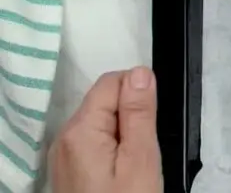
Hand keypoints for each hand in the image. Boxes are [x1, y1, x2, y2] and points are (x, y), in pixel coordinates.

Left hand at [50, 67, 162, 192]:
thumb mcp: (140, 159)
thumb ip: (139, 113)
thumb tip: (140, 72)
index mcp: (81, 129)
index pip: (113, 82)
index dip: (140, 94)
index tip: (153, 123)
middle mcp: (65, 137)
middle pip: (105, 100)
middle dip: (133, 114)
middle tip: (146, 149)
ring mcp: (64, 154)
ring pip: (102, 120)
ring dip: (125, 132)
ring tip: (136, 163)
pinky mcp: (69, 168)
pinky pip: (95, 140)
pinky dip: (115, 147)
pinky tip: (124, 172)